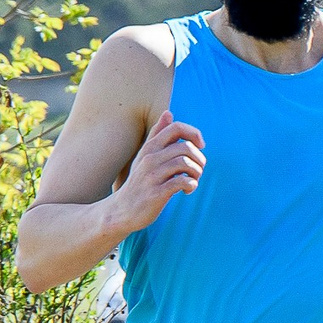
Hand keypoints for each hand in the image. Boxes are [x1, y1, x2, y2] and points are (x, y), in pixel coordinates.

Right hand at [112, 111, 203, 234]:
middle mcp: (150, 158)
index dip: (194, 133)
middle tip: (198, 170)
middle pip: (185, 147)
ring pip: (185, 163)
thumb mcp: (145, 156)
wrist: (121, 210)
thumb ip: (158, 135)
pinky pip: (182, 182)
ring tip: (193, 180)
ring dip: (197, 173)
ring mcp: (152, 176)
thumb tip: (168, 112)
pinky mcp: (156, 193)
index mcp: (150, 148)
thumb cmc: (139, 182)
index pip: (176, 128)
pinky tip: (187, 190)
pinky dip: (191, 185)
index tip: (200, 146)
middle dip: (199, 159)